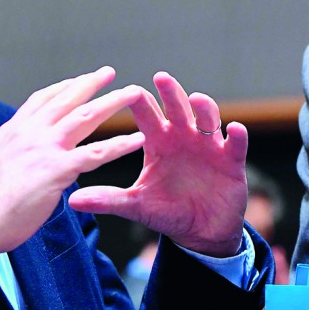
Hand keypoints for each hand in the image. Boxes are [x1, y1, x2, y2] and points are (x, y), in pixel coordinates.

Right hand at [0, 66, 145, 259]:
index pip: (42, 99)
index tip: (79, 80)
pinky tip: (137, 139)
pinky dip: (119, 144)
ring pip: (86, 116)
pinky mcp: (58, 169)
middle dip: (91, 83)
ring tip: (133, 93)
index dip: (64, 87)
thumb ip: (16, 151)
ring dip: (113, 102)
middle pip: (67, 99)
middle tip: (109, 72)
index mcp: (14, 130)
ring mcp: (44, 148)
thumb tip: (27, 153)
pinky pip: (96, 153)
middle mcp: (29, 132)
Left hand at [69, 72, 248, 257]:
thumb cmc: (167, 211)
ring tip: (197, 99)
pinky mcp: (231, 160)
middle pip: (177, 109)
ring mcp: (209, 146)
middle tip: (161, 78)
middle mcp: (184, 137)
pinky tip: (234, 129)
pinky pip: (236, 145)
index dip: (138, 104)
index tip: (128, 92)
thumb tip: (71, 200)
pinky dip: (237, 136)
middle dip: (170, 93)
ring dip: (204, 108)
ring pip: (208, 119)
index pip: (147, 116)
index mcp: (159, 142)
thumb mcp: (136, 205)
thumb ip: (108, 199)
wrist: (201, 231)